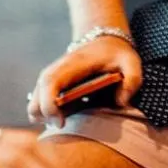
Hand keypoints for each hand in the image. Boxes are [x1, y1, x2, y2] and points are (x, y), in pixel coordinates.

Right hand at [28, 35, 142, 127]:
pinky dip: (47, 115)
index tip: (61, 123)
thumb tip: (121, 102)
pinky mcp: (50, 86)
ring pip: (34, 103)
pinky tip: (66, 116)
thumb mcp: (131, 62)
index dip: (49, 105)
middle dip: (44, 117)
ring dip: (44, 117)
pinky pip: (39, 104)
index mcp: (73, 63)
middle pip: (36, 97)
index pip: (50, 82)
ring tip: (66, 120)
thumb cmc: (117, 54)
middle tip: (64, 126)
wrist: (104, 41)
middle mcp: (56, 70)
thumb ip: (133, 80)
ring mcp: (51, 78)